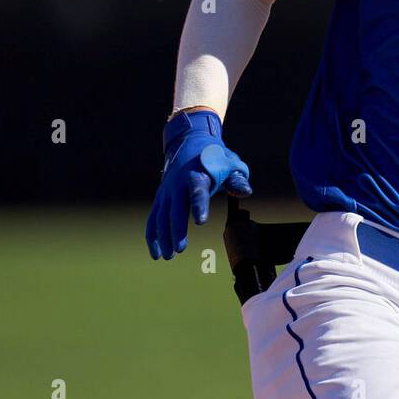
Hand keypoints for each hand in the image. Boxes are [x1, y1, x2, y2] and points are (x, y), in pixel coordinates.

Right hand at [145, 109, 251, 260]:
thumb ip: (237, 180)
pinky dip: (152, 235)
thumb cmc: (215, 158)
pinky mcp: (161, 197)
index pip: (198, 191)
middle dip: (176, 230)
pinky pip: (154, 218)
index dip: (198, 206)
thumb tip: (246, 192)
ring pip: (161, 216)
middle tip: (180, 250)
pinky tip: (157, 252)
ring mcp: (166, 191)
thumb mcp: (231, 164)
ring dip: (163, 236)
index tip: (200, 222)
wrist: (191, 142)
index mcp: (197, 174)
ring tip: (168, 256)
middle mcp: (177, 183)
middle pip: (175, 209)